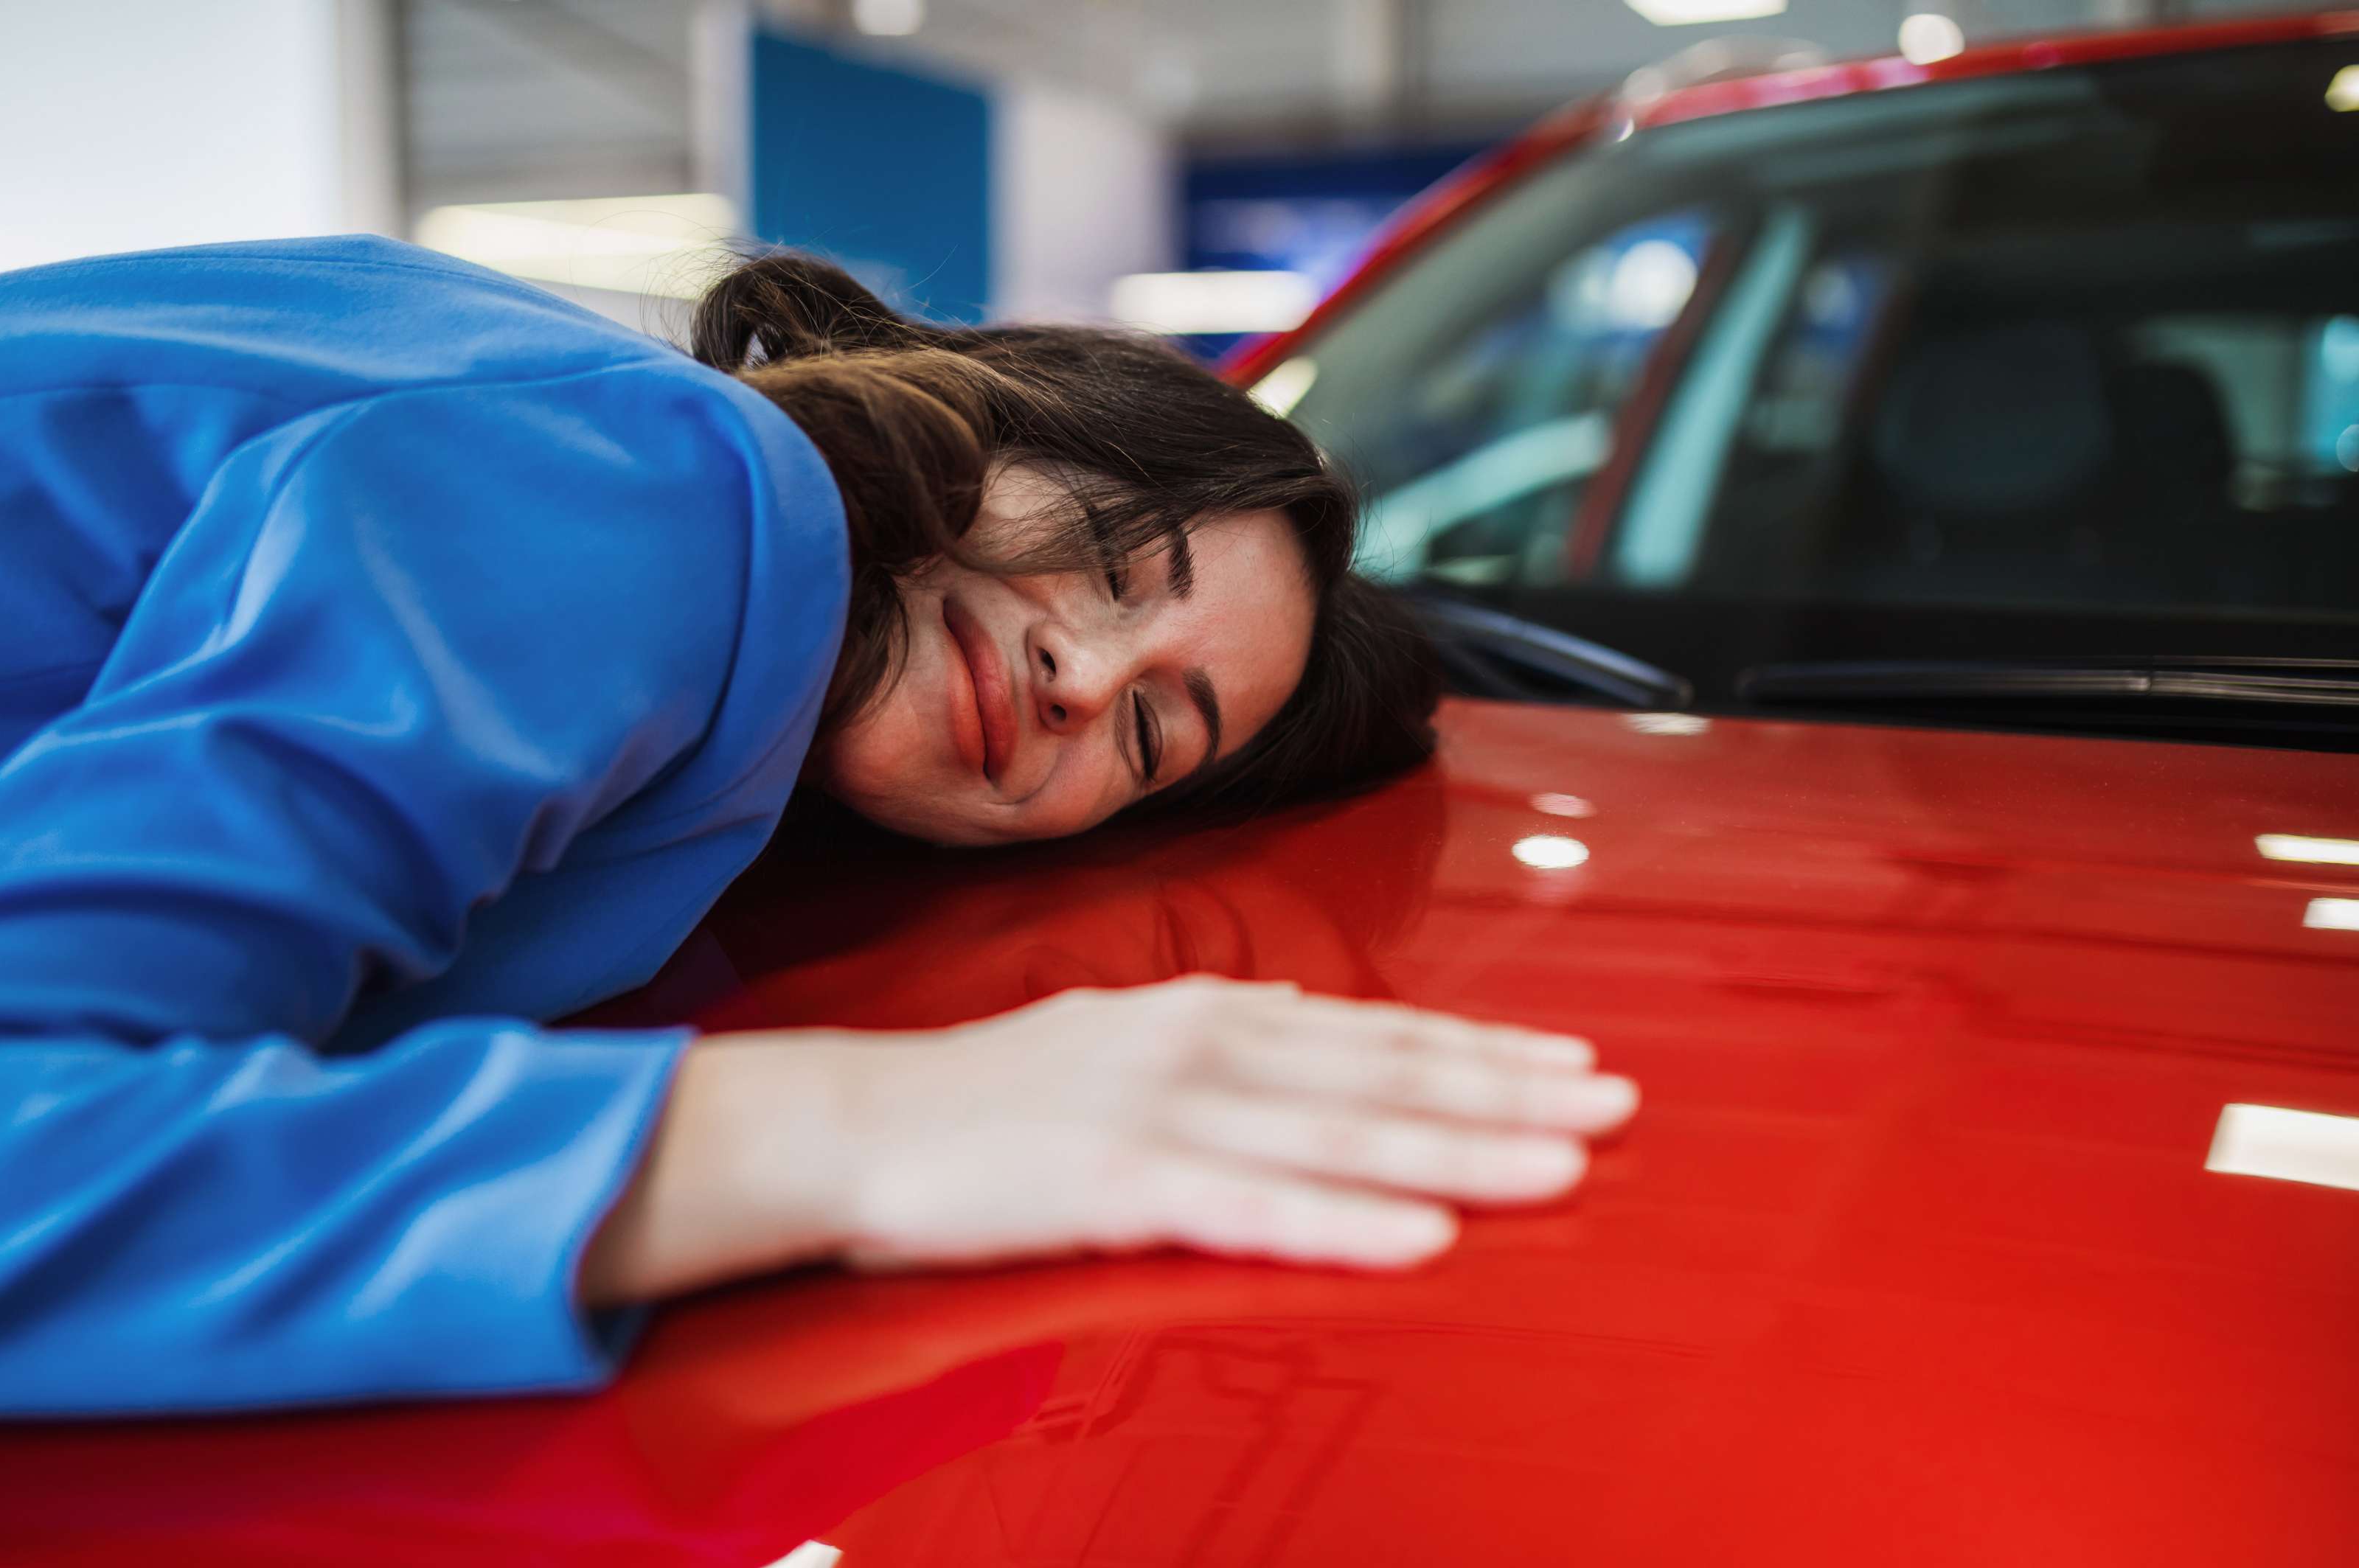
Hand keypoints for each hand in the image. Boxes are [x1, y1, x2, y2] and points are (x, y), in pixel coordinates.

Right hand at [579, 976, 1634, 1303]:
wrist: (851, 1123)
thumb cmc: (985, 1097)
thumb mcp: (1116, 1041)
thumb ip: (1217, 1042)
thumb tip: (1301, 1029)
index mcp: (1206, 1016)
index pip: (1375, 1035)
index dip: (1484, 1050)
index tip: (1575, 1063)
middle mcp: (1202, 1047)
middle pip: (1385, 1077)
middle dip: (1512, 1096)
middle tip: (1620, 1108)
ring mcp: (1162, 1112)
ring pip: (1343, 1137)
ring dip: (1463, 1154)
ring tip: (1564, 1169)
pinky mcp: (1116, 1184)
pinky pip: (1252, 1209)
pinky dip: (1344, 1222)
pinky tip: (1422, 1240)